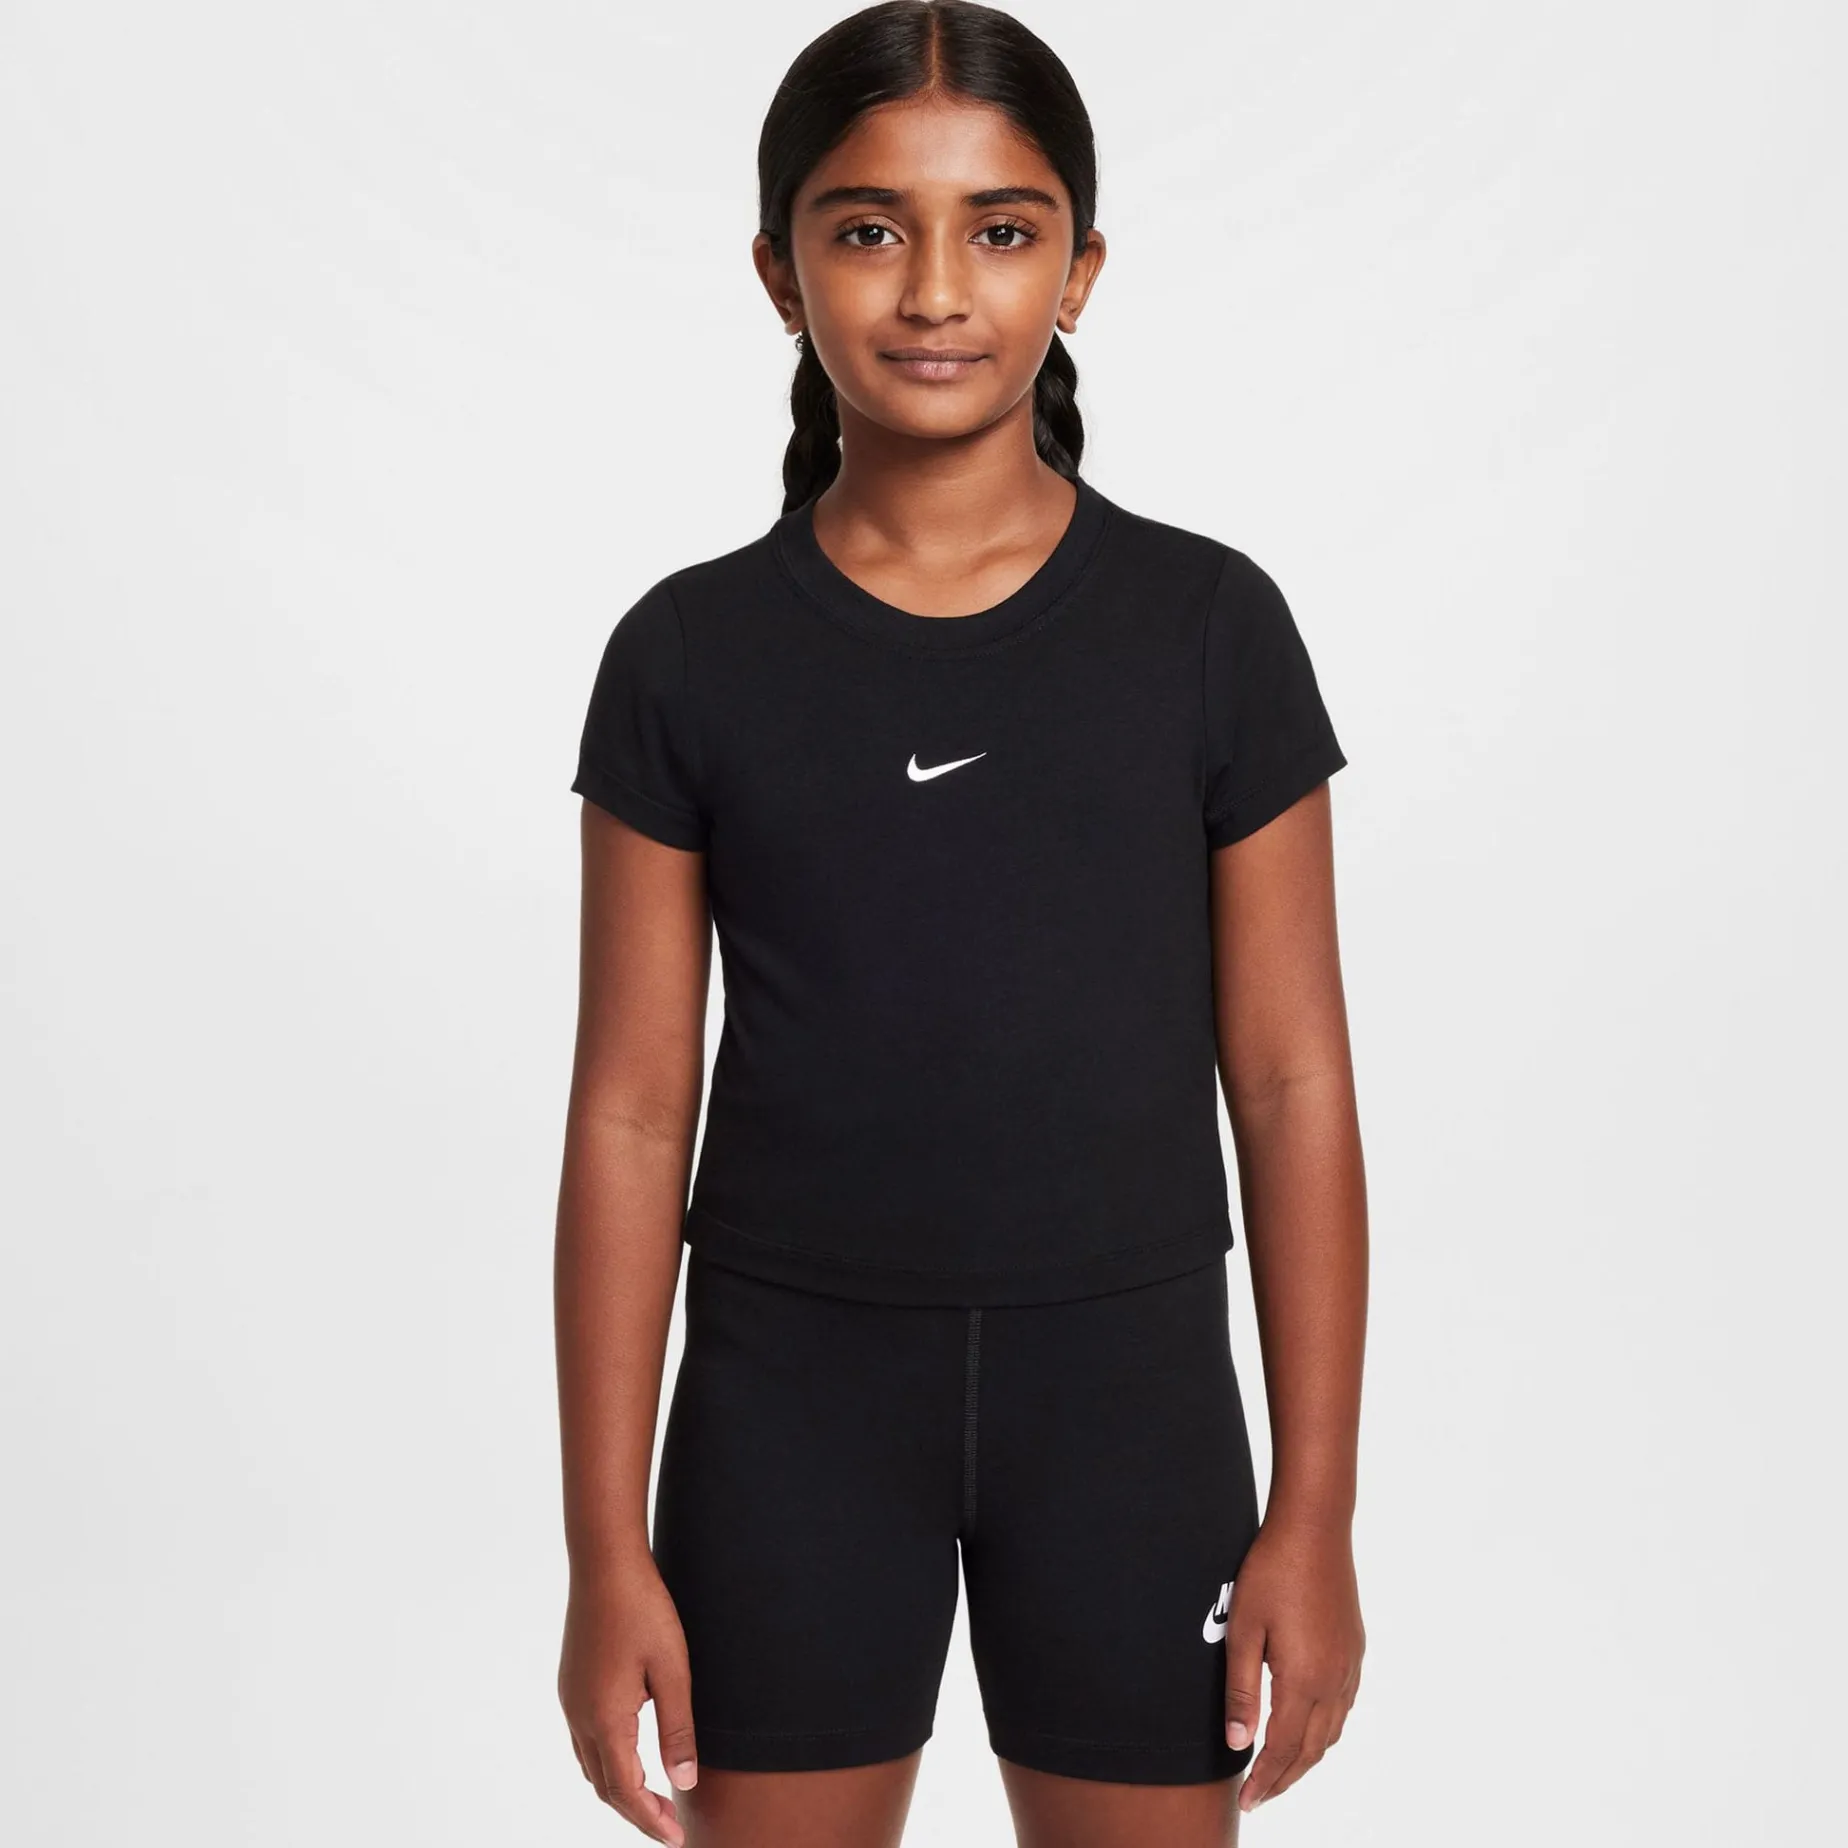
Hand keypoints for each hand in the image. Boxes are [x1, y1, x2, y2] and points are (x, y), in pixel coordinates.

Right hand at [558, 1553, 699, 1843]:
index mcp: (606, 1719)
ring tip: (652, 1796)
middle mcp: (579, 1717)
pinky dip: (607, 1760)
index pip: (626, 1791)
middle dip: (636, 1810)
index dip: (650, 1820)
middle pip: (604, 1785)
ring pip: (591, 1764)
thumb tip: (684, 1782)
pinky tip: (630, 1752)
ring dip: (619, 1787)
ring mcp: (570, 1699)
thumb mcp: (673, 1670)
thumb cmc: (644, 1610)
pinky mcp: (571, 1683)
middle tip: (669, 1824)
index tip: (676, 1838)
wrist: (604, 1563)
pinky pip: (584, 1739)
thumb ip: (678, 1730)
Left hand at [1222, 1514, 1364, 1813]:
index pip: (1283, 1750)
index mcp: (1304, 1680)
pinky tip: (1308, 1728)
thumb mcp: (1243, 1630)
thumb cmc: (1271, 1572)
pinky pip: (1343, 1707)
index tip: (1246, 1801)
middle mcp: (1334, 1681)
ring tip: (1279, 1770)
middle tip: (1259, 1796)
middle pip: (1310, 1750)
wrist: (1315, 1528)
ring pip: (1331, 1733)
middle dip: (1284, 1779)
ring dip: (1305, 1758)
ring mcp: (1349, 1666)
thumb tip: (1238, 1744)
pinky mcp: (1354, 1649)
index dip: (1264, 1780)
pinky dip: (1324, 1731)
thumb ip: (1240, 1691)